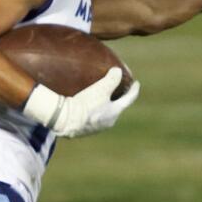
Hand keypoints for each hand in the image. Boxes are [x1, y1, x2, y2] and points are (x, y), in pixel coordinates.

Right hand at [21, 67, 140, 137]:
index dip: (133, 90)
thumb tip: (118, 71)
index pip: (129, 99)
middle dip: (119, 99)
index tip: (136, 83)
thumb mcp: (101, 88)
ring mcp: (97, 128)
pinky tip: (86, 107)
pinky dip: (93, 111)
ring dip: (105, 106)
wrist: (66, 120)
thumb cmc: (86, 104)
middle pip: (117, 108)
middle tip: (118, 90)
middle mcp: (108, 122)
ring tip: (101, 98)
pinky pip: (93, 118)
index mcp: (115, 112)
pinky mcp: (85, 130)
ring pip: (105, 114)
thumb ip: (112, 79)